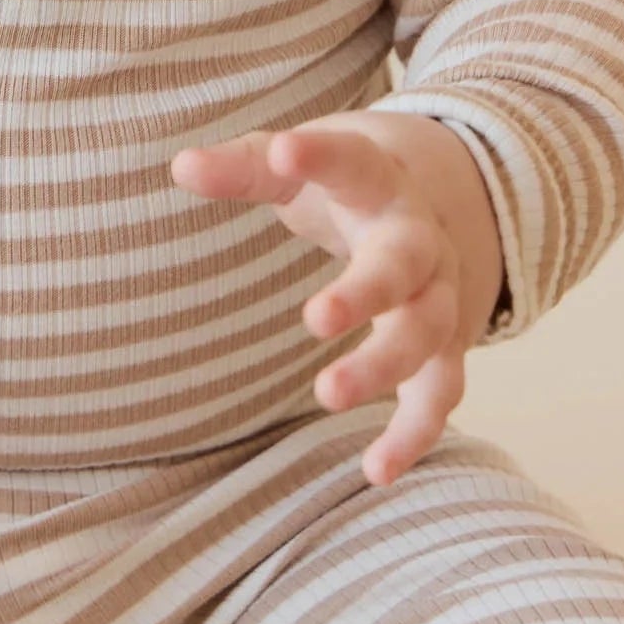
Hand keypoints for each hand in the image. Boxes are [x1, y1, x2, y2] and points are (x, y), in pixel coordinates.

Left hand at [171, 116, 471, 487]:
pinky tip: (374, 471)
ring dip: (384, 367)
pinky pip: (439, 395)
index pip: (350, 162)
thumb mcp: (295, 164)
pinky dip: (414, 435)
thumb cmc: (341, 183)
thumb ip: (242, 167)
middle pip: (402, 266)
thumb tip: (181, 166)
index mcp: (378, 181)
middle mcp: (419, 239)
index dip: (319, 156)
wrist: (427, 201)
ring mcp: (439, 296)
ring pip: (428, 334)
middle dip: (365, 294)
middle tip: (315, 320)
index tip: (284, 151)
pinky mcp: (443, 348)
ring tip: (326, 394)